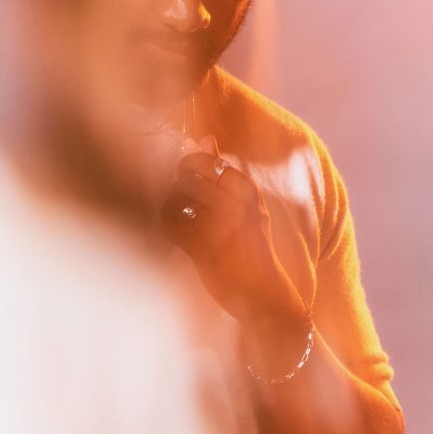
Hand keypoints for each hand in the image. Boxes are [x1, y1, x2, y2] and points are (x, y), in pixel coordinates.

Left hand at [161, 136, 304, 331]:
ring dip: (169, 207)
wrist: (266, 296)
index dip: (187, 167)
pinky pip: (170, 224)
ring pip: (175, 198)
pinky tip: (174, 235)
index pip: (204, 160)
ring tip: (178, 219)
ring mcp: (220, 226)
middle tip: (182, 203)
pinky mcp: (205, 249)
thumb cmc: (252, 247)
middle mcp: (235, 204)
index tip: (188, 180)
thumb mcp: (247, 206)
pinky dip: (166, 227)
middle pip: (185, 177)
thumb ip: (224, 171)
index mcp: (246, 190)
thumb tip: (205, 138)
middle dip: (176, 187)